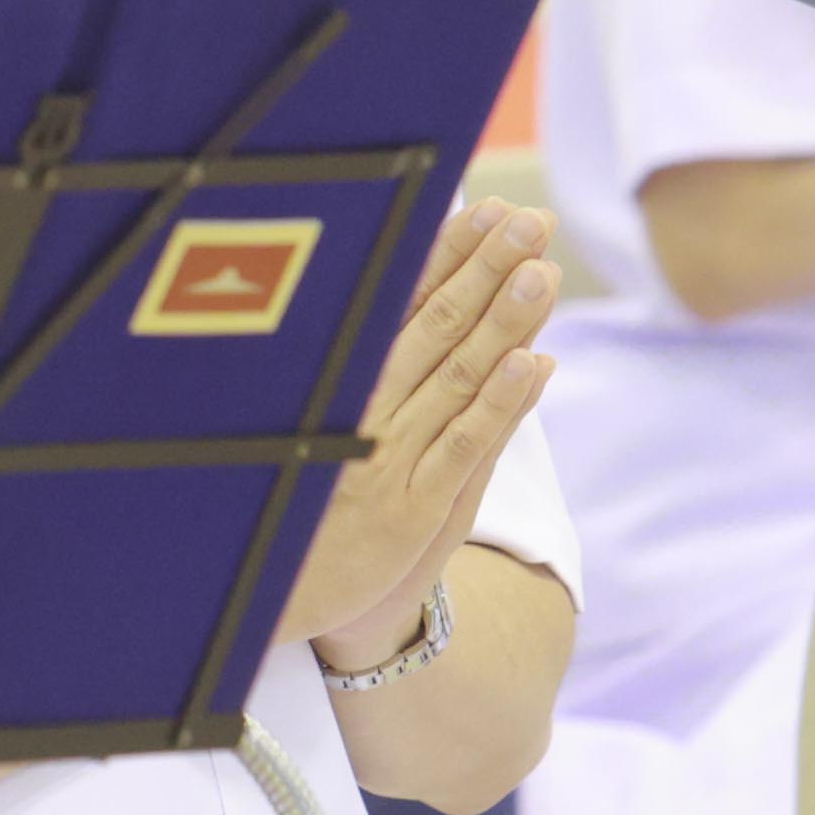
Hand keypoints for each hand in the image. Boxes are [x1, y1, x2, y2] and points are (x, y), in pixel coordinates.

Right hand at [291, 201, 560, 666]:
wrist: (271, 607)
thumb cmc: (303, 511)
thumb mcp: (321, 434)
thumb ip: (372, 373)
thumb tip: (421, 302)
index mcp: (340, 385)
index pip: (402, 304)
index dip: (448, 254)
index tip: (489, 208)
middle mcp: (362, 412)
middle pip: (433, 327)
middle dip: (484, 269)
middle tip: (527, 220)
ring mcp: (387, 459)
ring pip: (454, 376)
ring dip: (502, 320)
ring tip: (542, 270)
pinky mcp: (412, 511)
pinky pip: (462, 448)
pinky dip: (499, 405)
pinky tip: (531, 362)